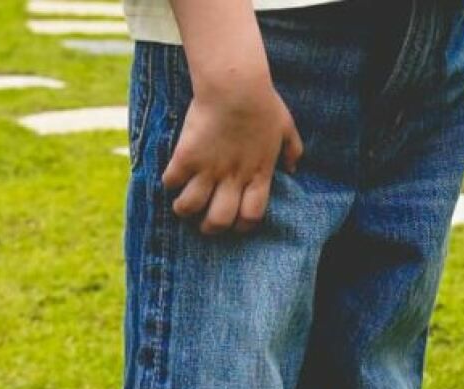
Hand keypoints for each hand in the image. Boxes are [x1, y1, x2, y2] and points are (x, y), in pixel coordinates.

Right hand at [161, 78, 303, 234]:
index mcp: (258, 175)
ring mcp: (209, 169)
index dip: (242, 225)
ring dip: (185, 209)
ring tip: (182, 206)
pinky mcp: (187, 156)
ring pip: (191, 206)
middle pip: (219, 220)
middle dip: (210, 227)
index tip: (234, 222)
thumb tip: (293, 168)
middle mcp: (233, 178)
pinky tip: (171, 178)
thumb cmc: (263, 103)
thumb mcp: (286, 127)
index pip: (251, 216)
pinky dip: (169, 183)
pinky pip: (172, 180)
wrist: (235, 85)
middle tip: (204, 224)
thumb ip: (293, 150)